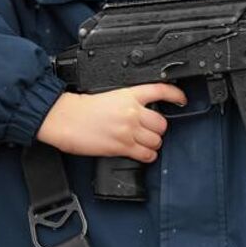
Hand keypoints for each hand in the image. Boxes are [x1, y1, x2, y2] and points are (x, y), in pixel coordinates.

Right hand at [37, 84, 188, 161]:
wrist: (64, 118)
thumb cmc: (80, 108)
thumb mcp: (108, 96)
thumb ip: (127, 102)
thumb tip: (140, 112)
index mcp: (129, 95)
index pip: (160, 90)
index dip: (175, 95)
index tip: (181, 99)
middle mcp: (132, 112)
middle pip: (162, 123)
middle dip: (158, 128)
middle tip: (150, 130)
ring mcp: (128, 130)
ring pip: (156, 140)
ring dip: (153, 143)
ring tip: (144, 143)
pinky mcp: (122, 146)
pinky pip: (146, 154)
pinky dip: (147, 155)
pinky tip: (142, 153)